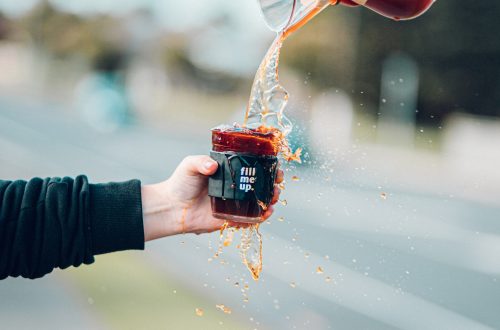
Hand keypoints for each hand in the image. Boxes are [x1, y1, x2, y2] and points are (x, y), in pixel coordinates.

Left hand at [141, 155, 283, 240]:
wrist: (172, 207)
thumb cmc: (181, 183)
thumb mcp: (190, 166)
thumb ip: (200, 162)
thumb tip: (212, 166)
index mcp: (230, 172)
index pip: (253, 167)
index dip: (268, 167)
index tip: (276, 167)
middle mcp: (235, 187)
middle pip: (261, 185)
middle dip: (274, 185)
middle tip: (277, 184)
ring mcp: (235, 203)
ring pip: (259, 202)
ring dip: (270, 200)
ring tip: (273, 198)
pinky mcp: (231, 218)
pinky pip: (250, 219)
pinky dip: (260, 217)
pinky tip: (265, 213)